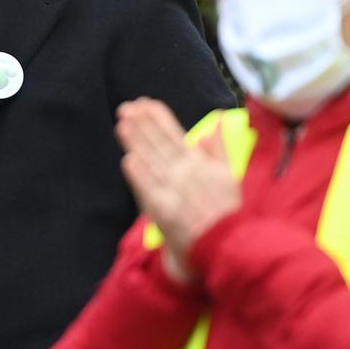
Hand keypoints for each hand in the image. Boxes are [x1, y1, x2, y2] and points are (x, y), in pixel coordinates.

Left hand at [116, 99, 240, 268]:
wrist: (223, 245)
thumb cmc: (224, 211)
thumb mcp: (228, 175)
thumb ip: (219, 147)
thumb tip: (217, 119)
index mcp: (200, 163)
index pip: (175, 134)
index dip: (158, 117)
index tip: (144, 103)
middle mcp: (186, 173)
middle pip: (159, 144)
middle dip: (142, 124)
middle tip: (125, 108)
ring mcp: (174, 191)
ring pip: (152, 161)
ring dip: (137, 142)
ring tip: (122, 124)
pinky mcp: (164, 211)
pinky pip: (149, 190)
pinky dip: (140, 175)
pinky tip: (129, 160)